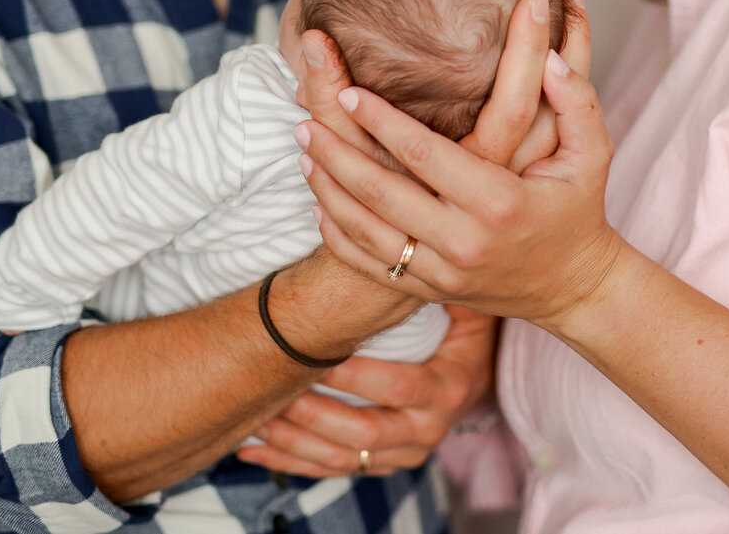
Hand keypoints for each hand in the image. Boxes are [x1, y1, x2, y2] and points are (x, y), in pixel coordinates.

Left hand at [236, 306, 496, 476]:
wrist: (476, 376)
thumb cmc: (462, 331)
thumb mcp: (463, 306)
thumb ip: (439, 286)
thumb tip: (412, 258)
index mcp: (447, 389)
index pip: (398, 389)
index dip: (355, 376)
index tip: (316, 356)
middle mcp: (428, 429)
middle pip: (364, 433)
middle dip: (314, 413)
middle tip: (276, 387)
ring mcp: (404, 452)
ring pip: (344, 459)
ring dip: (294, 442)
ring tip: (257, 418)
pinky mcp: (382, 464)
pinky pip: (333, 471)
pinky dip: (289, 463)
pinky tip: (252, 450)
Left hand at [296, 0, 618, 327]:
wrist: (575, 288)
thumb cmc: (580, 209)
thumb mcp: (592, 154)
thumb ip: (577, 101)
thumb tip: (553, 60)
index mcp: (500, 202)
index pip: (424, 155)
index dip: (381, 121)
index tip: (347, 90)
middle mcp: (466, 242)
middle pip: (381, 192)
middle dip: (337, 153)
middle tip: (304, 118)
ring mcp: (445, 272)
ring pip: (365, 232)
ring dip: (327, 189)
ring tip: (303, 150)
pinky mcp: (432, 291)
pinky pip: (371, 266)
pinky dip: (338, 235)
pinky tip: (319, 202)